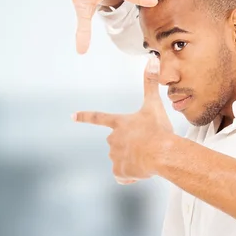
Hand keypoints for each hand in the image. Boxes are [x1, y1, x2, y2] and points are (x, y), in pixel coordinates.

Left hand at [73, 57, 172, 182]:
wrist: (162, 154)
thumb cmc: (158, 130)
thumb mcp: (154, 105)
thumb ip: (151, 83)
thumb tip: (152, 59)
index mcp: (119, 123)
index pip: (98, 117)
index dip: (85, 116)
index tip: (72, 116)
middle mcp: (113, 139)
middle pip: (116, 142)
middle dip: (129, 145)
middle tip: (147, 144)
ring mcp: (114, 156)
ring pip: (121, 160)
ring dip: (133, 161)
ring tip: (148, 157)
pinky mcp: (119, 171)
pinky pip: (123, 176)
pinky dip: (131, 175)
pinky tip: (142, 170)